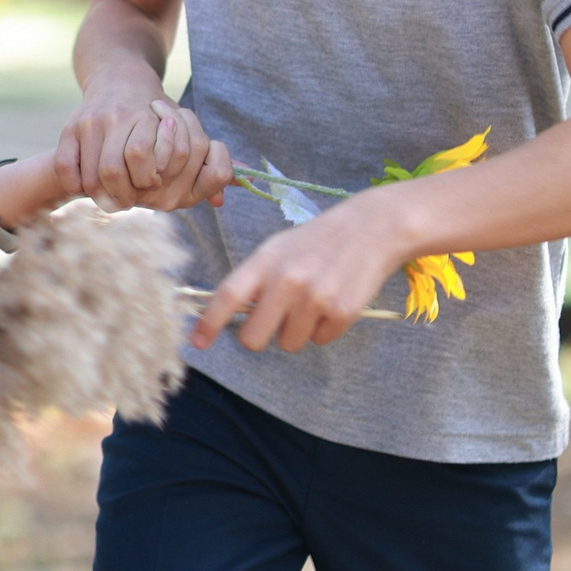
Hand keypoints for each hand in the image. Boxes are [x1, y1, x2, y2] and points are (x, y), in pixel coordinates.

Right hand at [57, 74, 230, 213]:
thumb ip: (207, 167)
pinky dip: (74, 183)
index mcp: (150, 119)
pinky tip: (85, 186)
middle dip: (123, 194)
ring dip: (102, 194)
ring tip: (110, 197)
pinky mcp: (70, 127)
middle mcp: (120, 118)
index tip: (150, 188)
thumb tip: (220, 202)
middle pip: (117, 174)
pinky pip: (66, 165)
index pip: (148, 165)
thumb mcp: (185, 131)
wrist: (118, 75)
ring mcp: (92, 122)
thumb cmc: (155, 114)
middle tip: (128, 199)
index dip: (149, 184)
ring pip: (94, 175)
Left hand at [191, 192, 409, 352]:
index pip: (228, 296)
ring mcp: (315, 298)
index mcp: (266, 261)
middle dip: (260, 336)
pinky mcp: (342, 312)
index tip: (197, 342)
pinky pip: (321, 341)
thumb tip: (234, 314)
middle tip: (273, 322)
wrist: (372, 228)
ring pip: (289, 343)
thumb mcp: (279, 248)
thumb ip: (257, 278)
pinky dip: (325, 329)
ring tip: (313, 301)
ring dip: (297, 330)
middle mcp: (287, 280)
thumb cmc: (318, 240)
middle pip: (254, 337)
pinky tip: (334, 302)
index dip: (209, 322)